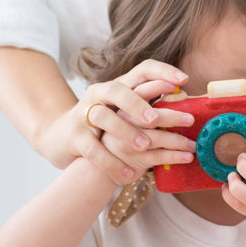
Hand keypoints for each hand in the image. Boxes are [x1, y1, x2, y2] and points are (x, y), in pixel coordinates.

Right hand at [34, 60, 196, 185]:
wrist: (60, 137)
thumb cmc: (102, 124)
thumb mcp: (123, 109)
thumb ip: (148, 103)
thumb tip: (184, 101)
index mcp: (118, 86)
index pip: (141, 70)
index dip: (162, 72)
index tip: (183, 80)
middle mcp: (100, 96)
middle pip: (120, 91)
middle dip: (140, 104)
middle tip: (157, 119)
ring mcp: (86, 116)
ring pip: (105, 118)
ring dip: (125, 131)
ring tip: (144, 146)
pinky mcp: (77, 138)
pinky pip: (94, 150)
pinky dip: (111, 163)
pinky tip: (128, 175)